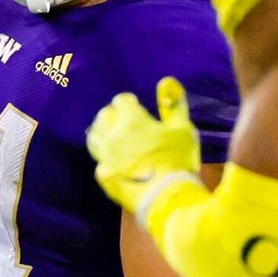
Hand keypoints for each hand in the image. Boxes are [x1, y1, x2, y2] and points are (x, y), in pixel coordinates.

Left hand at [87, 77, 199, 215]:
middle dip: (114, 115)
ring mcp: (105, 156)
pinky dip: (103, 156)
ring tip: (115, 137)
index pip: (122, 100)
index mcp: (131, 119)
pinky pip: (98, 160)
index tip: (139, 108)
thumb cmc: (178, 159)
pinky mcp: (104, 175)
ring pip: (95, 137)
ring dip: (104, 133)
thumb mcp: (183, 128)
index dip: (131, 102)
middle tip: (127, 122)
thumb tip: (165, 80)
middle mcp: (112, 134)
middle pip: (104, 116)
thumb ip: (174, 103)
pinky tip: (111, 159)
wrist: (167, 196)